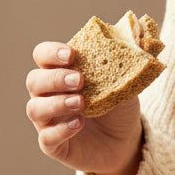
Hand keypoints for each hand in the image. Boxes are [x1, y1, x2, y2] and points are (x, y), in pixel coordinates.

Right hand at [26, 42, 143, 174]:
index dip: (51, 53)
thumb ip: (126, 58)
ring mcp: (47, 121)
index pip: (42, 55)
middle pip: (34, 80)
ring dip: (56, 103)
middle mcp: (47, 95)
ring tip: (81, 103)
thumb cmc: (118, 107)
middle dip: (55, 78)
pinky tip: (79, 124)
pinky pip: (46, 137)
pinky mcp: (53, 145)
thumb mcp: (126, 81)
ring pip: (35, 108)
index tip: (71, 55)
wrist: (125, 141)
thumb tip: (140, 29)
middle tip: (79, 80)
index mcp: (59, 72)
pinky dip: (61, 129)